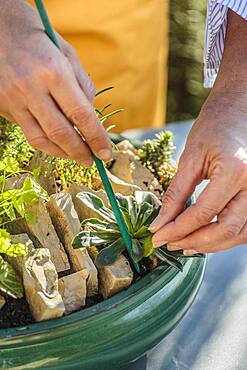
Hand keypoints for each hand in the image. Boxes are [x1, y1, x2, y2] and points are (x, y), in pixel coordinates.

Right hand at [0, 0, 111, 165]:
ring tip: (76, 156)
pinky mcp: (3, 105)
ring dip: (62, 153)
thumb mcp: (67, 53)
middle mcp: (31, 88)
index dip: (96, 138)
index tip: (106, 153)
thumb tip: (91, 116)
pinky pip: (27, 131)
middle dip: (80, 152)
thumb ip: (82, 86)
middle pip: (61, 133)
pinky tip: (57, 144)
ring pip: (41, 139)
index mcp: (53, 72)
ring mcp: (13, 99)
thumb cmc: (38, 37)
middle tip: (92, 161)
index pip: (81, 115)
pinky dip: (46, 142)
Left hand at [150, 10, 246, 254]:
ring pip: (238, 233)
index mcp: (235, 171)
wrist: (238, 112)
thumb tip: (160, 223)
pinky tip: (204, 237)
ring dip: (210, 244)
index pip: (203, 212)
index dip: (177, 229)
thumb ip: (177, 193)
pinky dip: (224, 236)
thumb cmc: (214, 128)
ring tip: (184, 244)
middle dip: (194, 242)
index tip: (157, 236)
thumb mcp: (190, 158)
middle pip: (225, 229)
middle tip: (169, 245)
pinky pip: (244, 226)